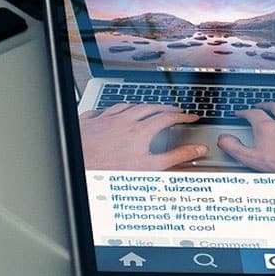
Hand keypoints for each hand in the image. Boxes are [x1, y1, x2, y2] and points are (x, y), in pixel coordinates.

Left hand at [78, 104, 204, 170]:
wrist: (78, 166)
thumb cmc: (110, 170)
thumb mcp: (150, 167)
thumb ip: (176, 157)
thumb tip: (196, 150)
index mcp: (140, 131)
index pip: (167, 118)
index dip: (182, 117)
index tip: (191, 117)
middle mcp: (123, 120)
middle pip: (148, 107)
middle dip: (164, 107)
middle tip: (174, 110)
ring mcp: (104, 119)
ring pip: (126, 106)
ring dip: (140, 106)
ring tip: (146, 109)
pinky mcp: (89, 122)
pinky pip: (102, 110)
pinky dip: (112, 110)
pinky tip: (111, 113)